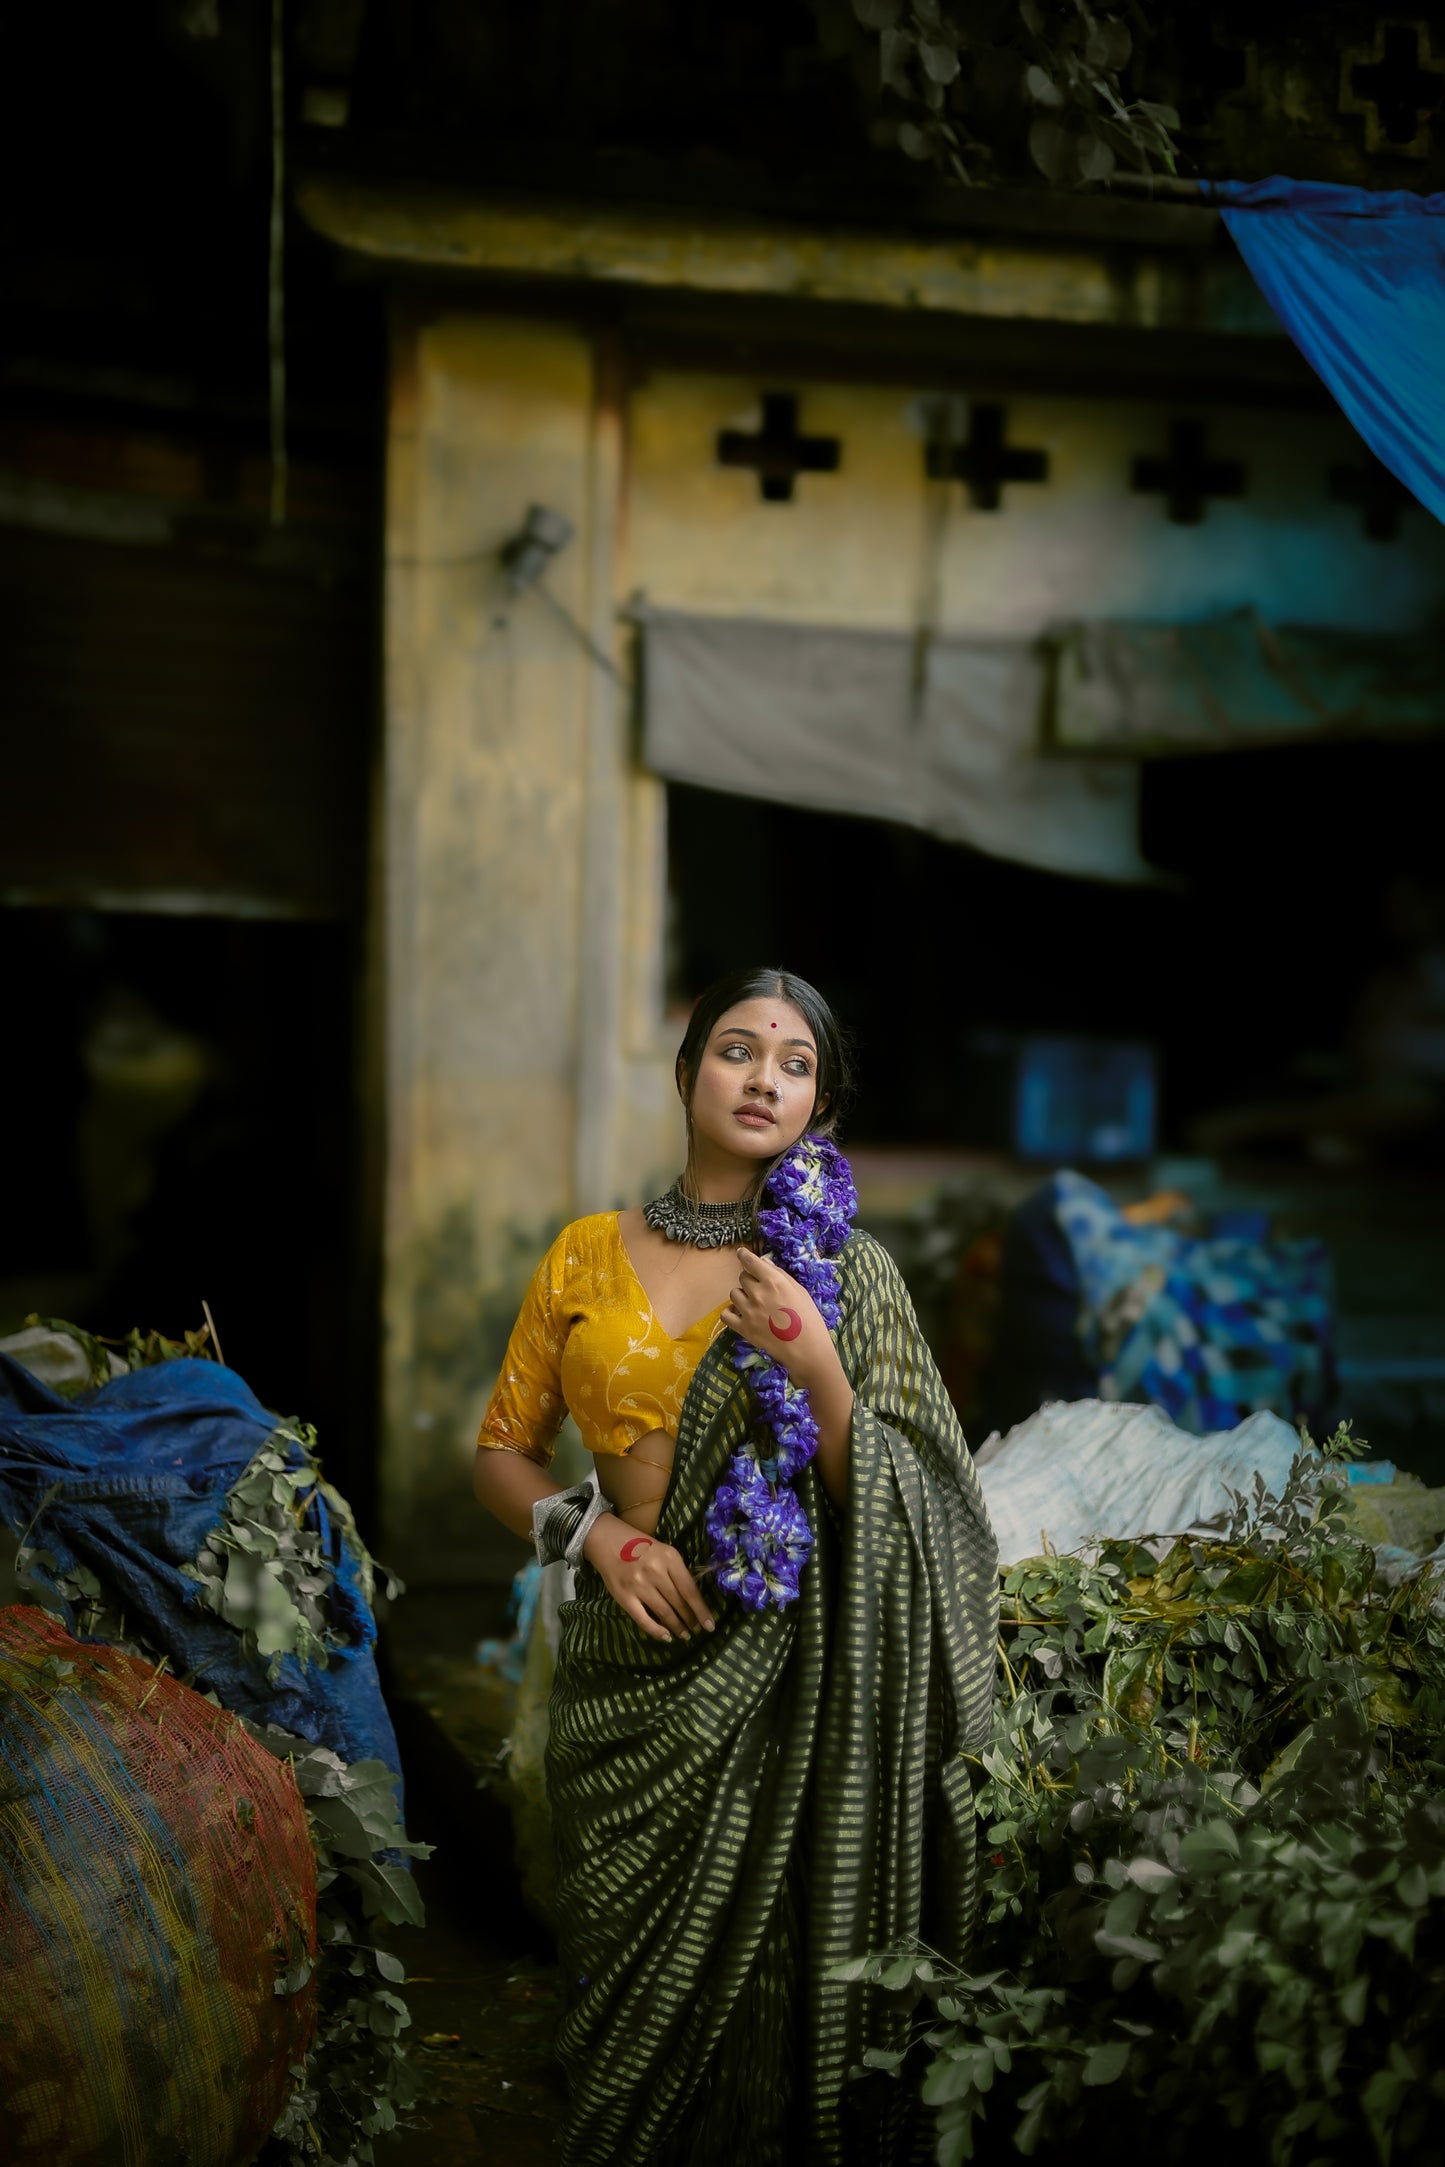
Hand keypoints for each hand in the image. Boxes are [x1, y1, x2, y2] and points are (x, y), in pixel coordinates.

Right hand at [583, 1515, 715, 1644]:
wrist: (607, 1541)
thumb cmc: (640, 1546)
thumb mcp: (664, 1551)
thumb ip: (677, 1572)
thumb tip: (693, 1599)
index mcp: (670, 1558)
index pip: (690, 1590)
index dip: (701, 1610)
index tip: (710, 1625)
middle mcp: (656, 1572)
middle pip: (679, 1603)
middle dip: (691, 1620)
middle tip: (697, 1630)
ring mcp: (639, 1586)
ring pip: (664, 1613)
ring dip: (677, 1627)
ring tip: (685, 1634)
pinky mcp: (624, 1597)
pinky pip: (644, 1619)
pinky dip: (656, 1631)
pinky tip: (666, 1637)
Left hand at [722, 1247, 829, 1382]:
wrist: (806, 1349)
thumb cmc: (809, 1318)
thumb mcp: (799, 1291)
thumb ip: (780, 1275)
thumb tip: (764, 1262)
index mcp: (773, 1281)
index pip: (750, 1262)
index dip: (744, 1256)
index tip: (741, 1254)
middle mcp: (757, 1293)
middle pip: (742, 1277)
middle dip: (750, 1280)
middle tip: (761, 1290)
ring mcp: (748, 1311)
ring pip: (734, 1293)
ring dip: (742, 1295)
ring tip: (754, 1304)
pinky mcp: (743, 1328)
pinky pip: (726, 1314)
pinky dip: (731, 1312)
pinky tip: (741, 1314)